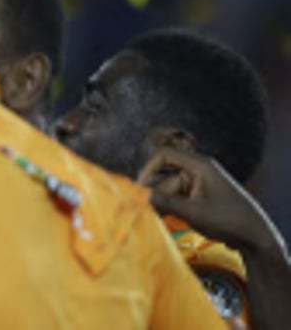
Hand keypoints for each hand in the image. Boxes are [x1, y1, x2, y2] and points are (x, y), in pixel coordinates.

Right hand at [139, 147, 284, 255]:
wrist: (255, 237)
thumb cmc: (227, 219)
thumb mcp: (193, 211)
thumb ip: (165, 201)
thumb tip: (139, 195)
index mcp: (199, 166)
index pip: (165, 156)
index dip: (148, 168)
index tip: (138, 187)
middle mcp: (198, 171)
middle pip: (166, 176)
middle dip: (155, 192)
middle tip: (144, 210)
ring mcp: (200, 185)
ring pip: (171, 190)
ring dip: (163, 203)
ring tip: (155, 219)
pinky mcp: (201, 198)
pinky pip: (179, 198)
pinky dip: (171, 207)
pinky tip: (165, 219)